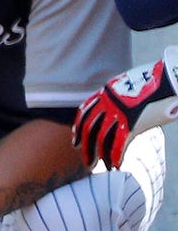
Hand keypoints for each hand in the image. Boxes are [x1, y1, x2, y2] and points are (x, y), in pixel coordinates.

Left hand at [73, 47, 177, 168]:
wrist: (168, 77)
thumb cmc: (156, 81)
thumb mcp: (132, 84)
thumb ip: (125, 97)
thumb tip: (128, 107)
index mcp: (107, 92)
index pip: (86, 110)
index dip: (79, 125)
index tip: (75, 135)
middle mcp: (108, 102)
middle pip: (89, 126)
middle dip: (84, 142)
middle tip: (80, 153)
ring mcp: (119, 113)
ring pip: (100, 137)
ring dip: (95, 153)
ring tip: (92, 164)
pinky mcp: (132, 123)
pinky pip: (119, 143)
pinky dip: (116, 156)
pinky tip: (115, 165)